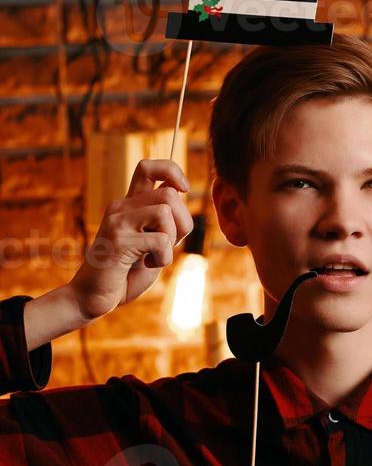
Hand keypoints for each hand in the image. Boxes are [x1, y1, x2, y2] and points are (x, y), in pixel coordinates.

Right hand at [68, 159, 194, 320]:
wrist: (93, 297)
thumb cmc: (125, 273)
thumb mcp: (152, 243)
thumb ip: (166, 223)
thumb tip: (183, 197)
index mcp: (129, 205)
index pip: (148, 167)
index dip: (172, 171)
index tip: (184, 190)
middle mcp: (121, 207)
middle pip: (169, 194)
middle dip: (181, 223)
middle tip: (165, 245)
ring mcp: (117, 221)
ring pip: (165, 211)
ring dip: (170, 240)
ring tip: (153, 256)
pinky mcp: (118, 240)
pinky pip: (160, 240)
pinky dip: (162, 258)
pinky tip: (145, 265)